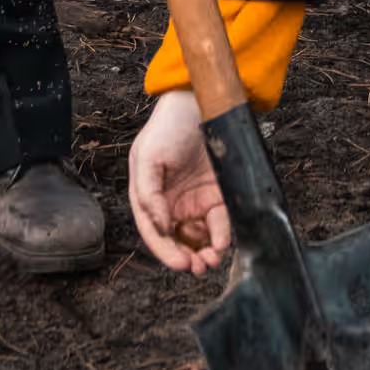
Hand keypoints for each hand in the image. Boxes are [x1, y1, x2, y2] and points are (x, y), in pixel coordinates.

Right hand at [130, 88, 231, 273]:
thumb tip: (160, 226)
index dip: (166, 252)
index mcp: (150, 197)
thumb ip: (149, 194)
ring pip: (199, 238)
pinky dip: (221, 234)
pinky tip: (222, 240)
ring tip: (211, 260)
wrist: (199, 101)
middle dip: (187, 258)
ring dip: (205, 253)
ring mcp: (195, 201)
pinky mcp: (218, 195)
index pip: (155, 233)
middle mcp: (172, 203)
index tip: (180, 264)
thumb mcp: (147, 156)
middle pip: (177, 241)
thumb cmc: (167, 127)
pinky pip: (220, 222)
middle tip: (198, 268)